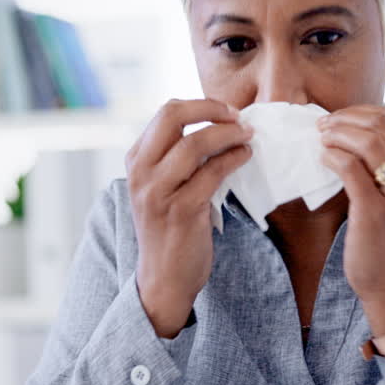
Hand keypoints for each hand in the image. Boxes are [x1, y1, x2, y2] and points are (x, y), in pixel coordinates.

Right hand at [127, 99, 252, 337]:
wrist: (163, 278)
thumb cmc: (169, 229)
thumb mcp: (161, 187)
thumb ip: (176, 157)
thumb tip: (217, 123)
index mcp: (136, 160)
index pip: (166, 112)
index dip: (201, 105)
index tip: (227, 112)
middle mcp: (141, 173)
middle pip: (173, 116)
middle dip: (211, 108)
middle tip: (238, 116)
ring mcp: (158, 192)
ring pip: (194, 144)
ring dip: (228, 134)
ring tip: (248, 136)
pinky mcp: (181, 211)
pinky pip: (212, 173)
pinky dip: (233, 159)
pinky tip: (245, 157)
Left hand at [317, 104, 384, 336]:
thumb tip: (358, 129)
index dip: (362, 111)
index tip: (339, 119)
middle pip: (382, 123)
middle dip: (346, 117)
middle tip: (323, 126)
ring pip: (368, 140)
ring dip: (337, 133)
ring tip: (321, 139)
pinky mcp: (376, 212)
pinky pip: (350, 168)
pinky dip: (332, 156)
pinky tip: (322, 159)